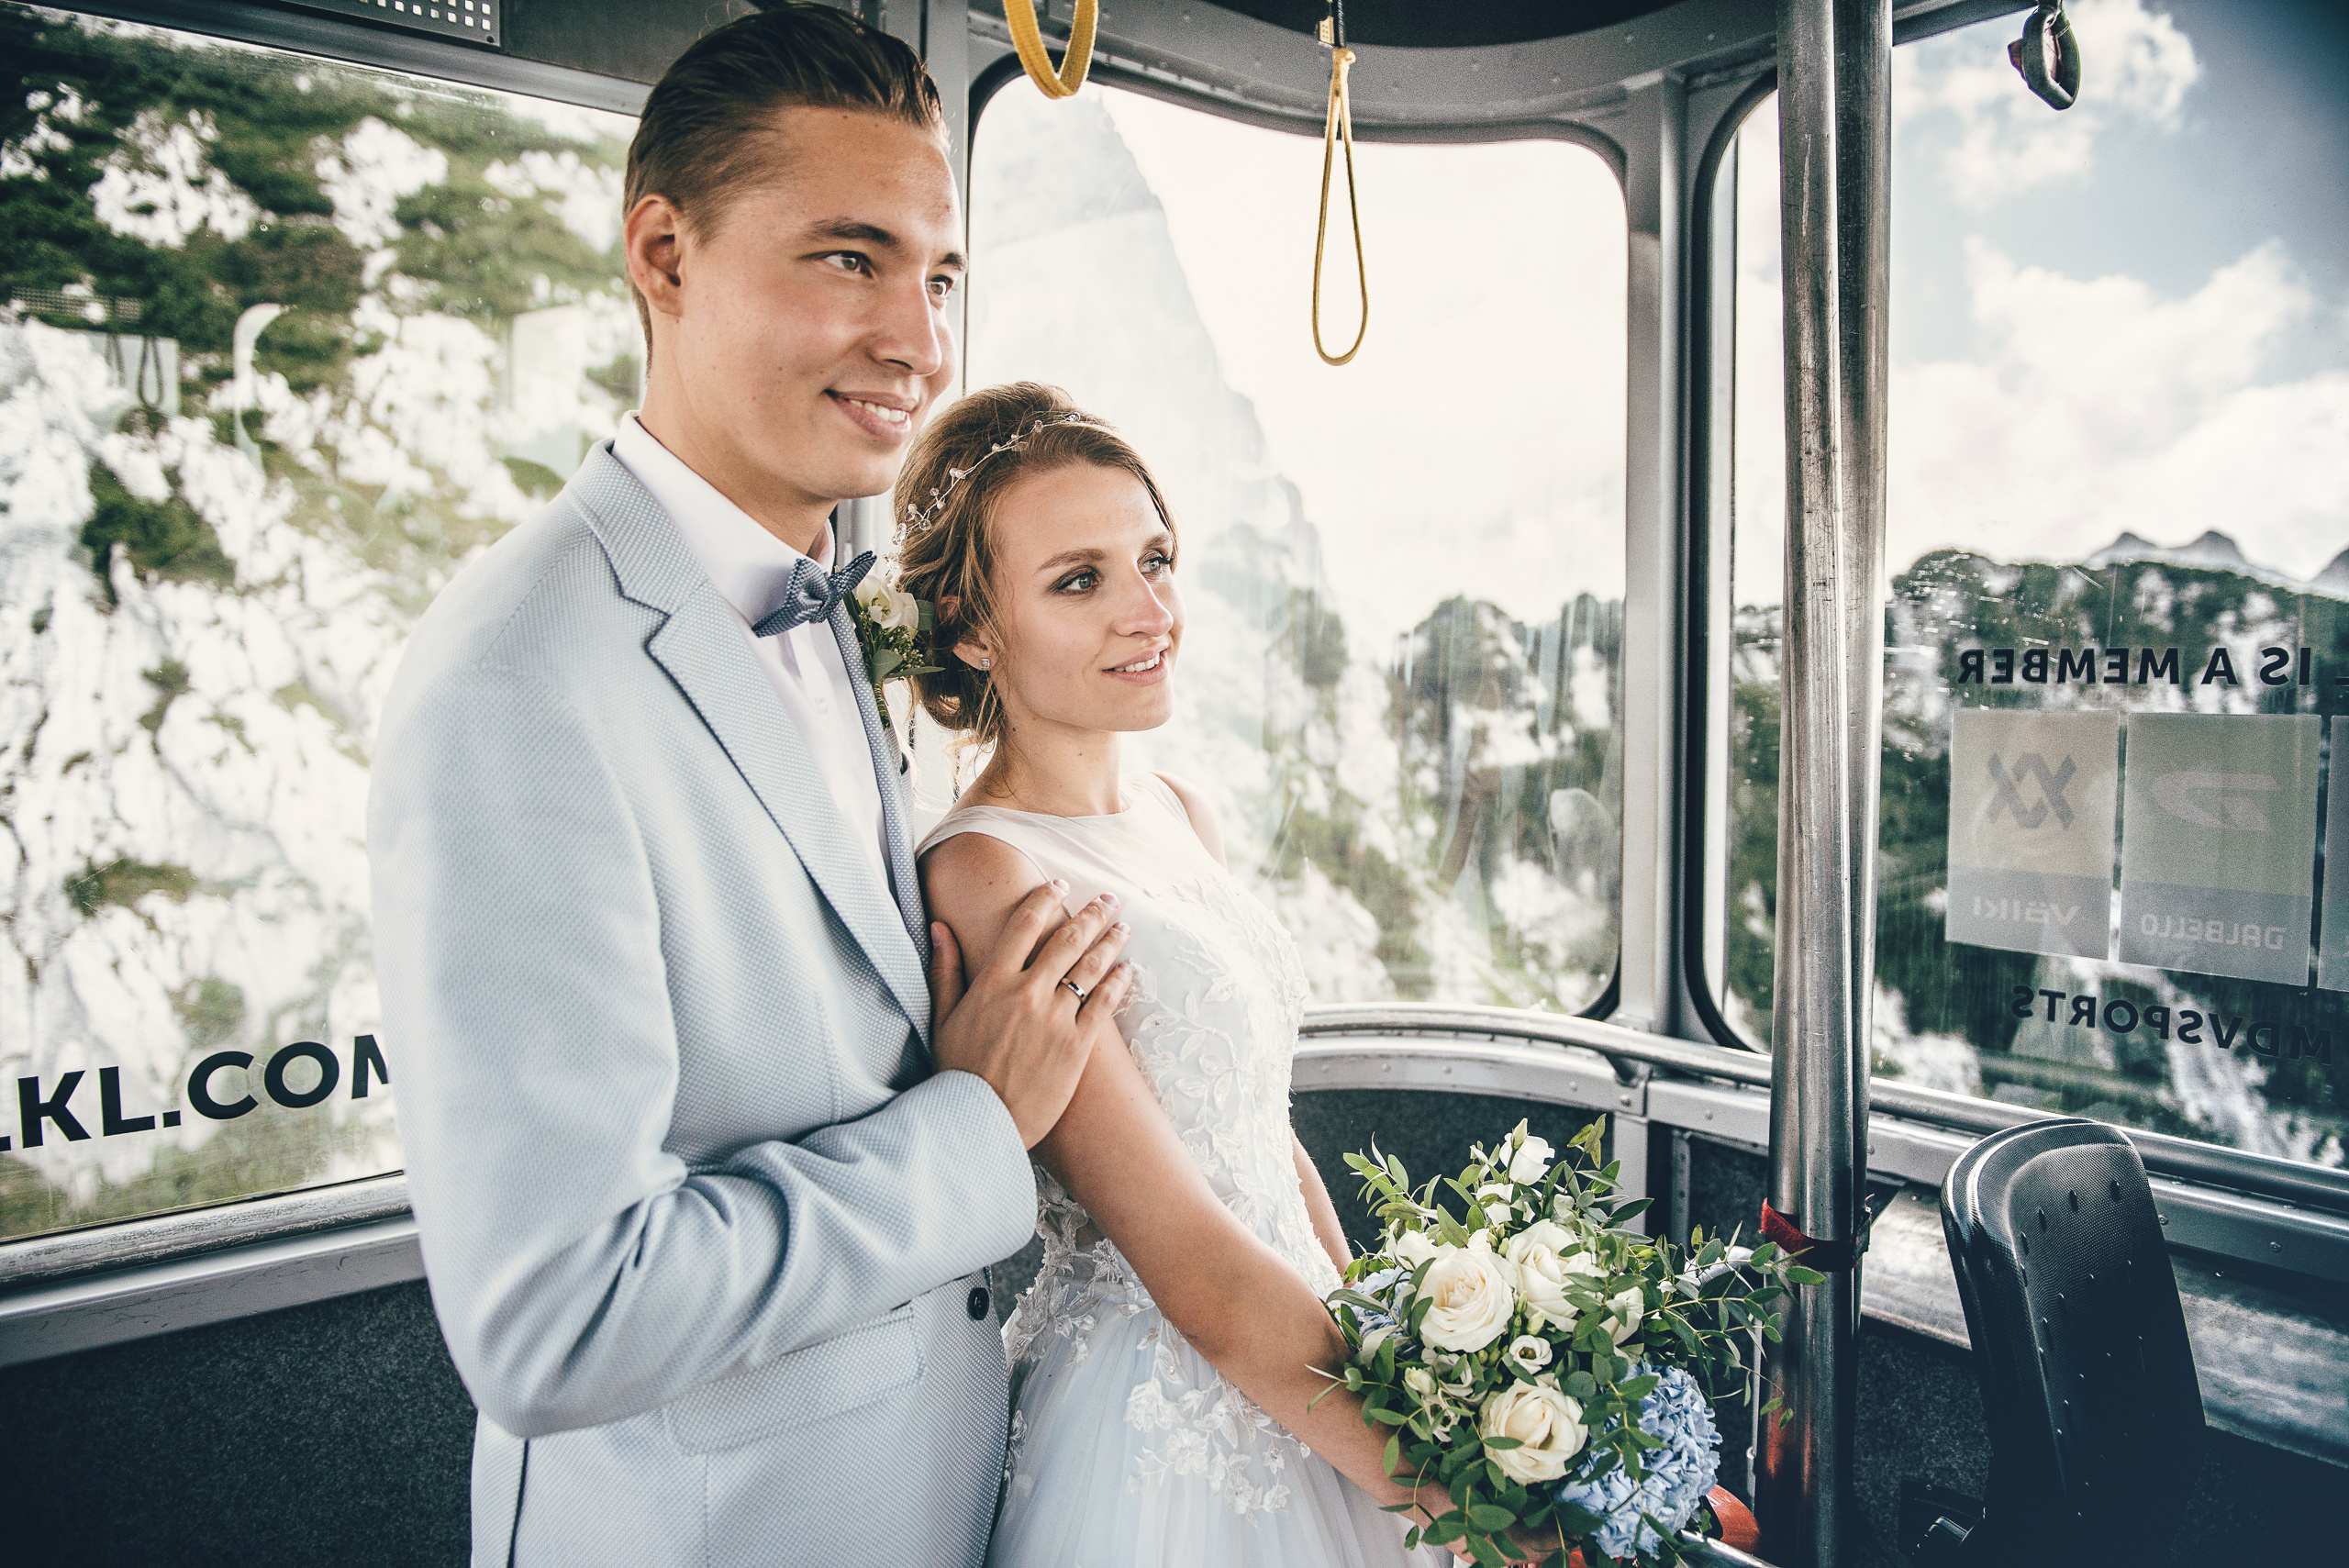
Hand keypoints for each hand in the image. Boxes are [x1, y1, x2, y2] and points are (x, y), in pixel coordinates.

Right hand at [928, 881, 1134, 1147]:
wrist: (979, 1123)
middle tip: (1109, 899)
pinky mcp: (1076, 1046)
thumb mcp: (942, 1018)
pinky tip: (1127, 969)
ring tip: (1123, 926)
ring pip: (1090, 967)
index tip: (1059, 883)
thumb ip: (945, 969)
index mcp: (993, 982)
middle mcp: (1026, 993)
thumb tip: (939, 927)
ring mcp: (1054, 1019)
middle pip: (1067, 939)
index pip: (1024, 925)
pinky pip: (1103, 1004)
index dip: (1044, 898)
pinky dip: (1118, 982)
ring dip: (1111, 941)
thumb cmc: (956, 1073)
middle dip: (1092, 914)